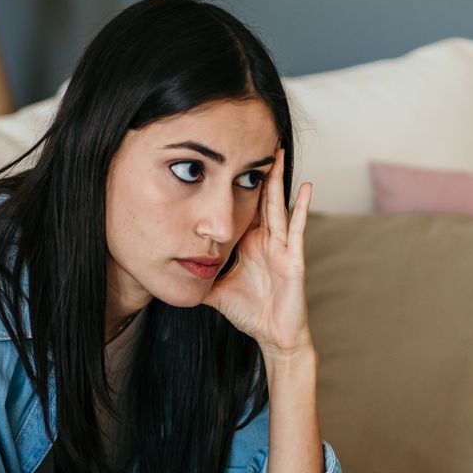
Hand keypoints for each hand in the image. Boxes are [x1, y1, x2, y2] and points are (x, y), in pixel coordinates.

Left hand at [202, 147, 313, 357]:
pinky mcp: (293, 258)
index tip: (227, 156)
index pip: (242, 206)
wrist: (271, 335)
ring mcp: (281, 246)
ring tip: (278, 151)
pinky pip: (297, 229)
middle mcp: (266, 239)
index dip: (237, 181)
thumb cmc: (248, 312)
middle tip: (256, 138)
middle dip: (258, 169)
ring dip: (278, 178)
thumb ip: (195, 276)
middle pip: (260, 197)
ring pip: (277, 205)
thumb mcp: (213, 288)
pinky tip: (306, 186)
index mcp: (249, 242)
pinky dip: (301, 208)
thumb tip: (165, 270)